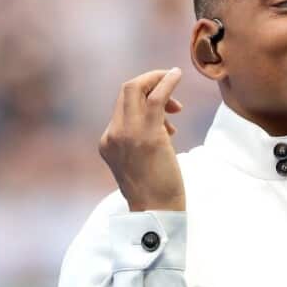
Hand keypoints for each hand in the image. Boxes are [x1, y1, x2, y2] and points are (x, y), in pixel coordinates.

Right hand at [99, 68, 186, 211]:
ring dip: (159, 82)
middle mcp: (112, 134)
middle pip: (126, 91)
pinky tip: (177, 74)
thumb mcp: (141, 163)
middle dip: (149, 82)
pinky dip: (166, 81)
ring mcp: (127, 133)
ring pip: (136, 89)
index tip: (166, 109)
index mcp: (107, 142)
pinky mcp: (148, 135)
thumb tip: (164, 126)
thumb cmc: (155, 193)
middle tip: (170, 87)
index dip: (144, 99)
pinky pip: (155, 97)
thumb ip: (143, 142)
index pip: (122, 106)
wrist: (156, 212)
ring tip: (178, 107)